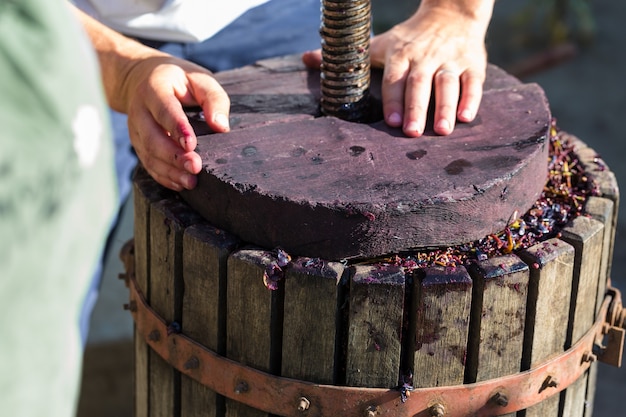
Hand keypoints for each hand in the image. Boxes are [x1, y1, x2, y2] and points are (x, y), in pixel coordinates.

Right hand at [123, 56, 230, 190]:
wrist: (144, 78)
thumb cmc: (180, 80)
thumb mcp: (200, 79)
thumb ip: (213, 98)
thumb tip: (221, 126)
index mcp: (154, 87)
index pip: (163, 109)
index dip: (176, 127)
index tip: (191, 144)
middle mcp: (139, 109)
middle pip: (152, 136)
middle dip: (174, 155)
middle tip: (195, 167)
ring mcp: (135, 128)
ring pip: (148, 153)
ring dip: (169, 170)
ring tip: (191, 182)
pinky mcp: (137, 143)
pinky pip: (147, 163)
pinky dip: (163, 176)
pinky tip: (180, 184)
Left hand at [302, 1, 492, 136]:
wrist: (452, 12)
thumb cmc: (410, 38)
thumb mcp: (380, 43)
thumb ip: (349, 58)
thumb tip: (306, 59)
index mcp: (401, 54)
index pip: (394, 79)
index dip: (393, 100)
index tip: (391, 123)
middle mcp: (425, 57)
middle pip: (420, 84)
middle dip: (416, 108)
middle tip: (412, 133)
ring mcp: (450, 60)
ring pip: (448, 84)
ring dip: (445, 107)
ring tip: (442, 131)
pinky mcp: (473, 63)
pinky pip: (473, 82)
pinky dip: (471, 99)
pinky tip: (466, 118)